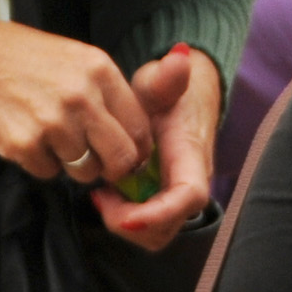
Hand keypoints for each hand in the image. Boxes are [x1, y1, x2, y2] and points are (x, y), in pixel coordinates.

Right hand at [0, 11, 149, 184]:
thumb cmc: (26, 61)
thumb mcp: (77, 60)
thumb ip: (108, 94)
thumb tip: (136, 140)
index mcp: (100, 71)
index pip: (139, 128)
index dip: (137, 149)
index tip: (128, 156)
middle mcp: (82, 97)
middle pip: (120, 159)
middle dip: (112, 169)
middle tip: (99, 164)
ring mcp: (54, 123)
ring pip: (85, 172)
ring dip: (72, 163)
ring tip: (51, 136)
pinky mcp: (26, 145)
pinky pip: (50, 173)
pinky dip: (41, 162)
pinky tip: (27, 135)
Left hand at [92, 44, 221, 250]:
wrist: (179, 97)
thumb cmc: (167, 89)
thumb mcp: (161, 81)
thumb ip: (168, 75)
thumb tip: (179, 58)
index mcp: (191, 155)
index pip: (187, 197)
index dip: (157, 214)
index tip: (124, 217)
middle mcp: (189, 183)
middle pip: (167, 227)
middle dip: (132, 224)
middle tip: (100, 197)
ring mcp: (175, 195)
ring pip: (156, 233)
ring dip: (125, 222)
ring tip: (102, 193)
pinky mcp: (161, 200)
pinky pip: (146, 224)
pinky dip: (124, 218)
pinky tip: (105, 193)